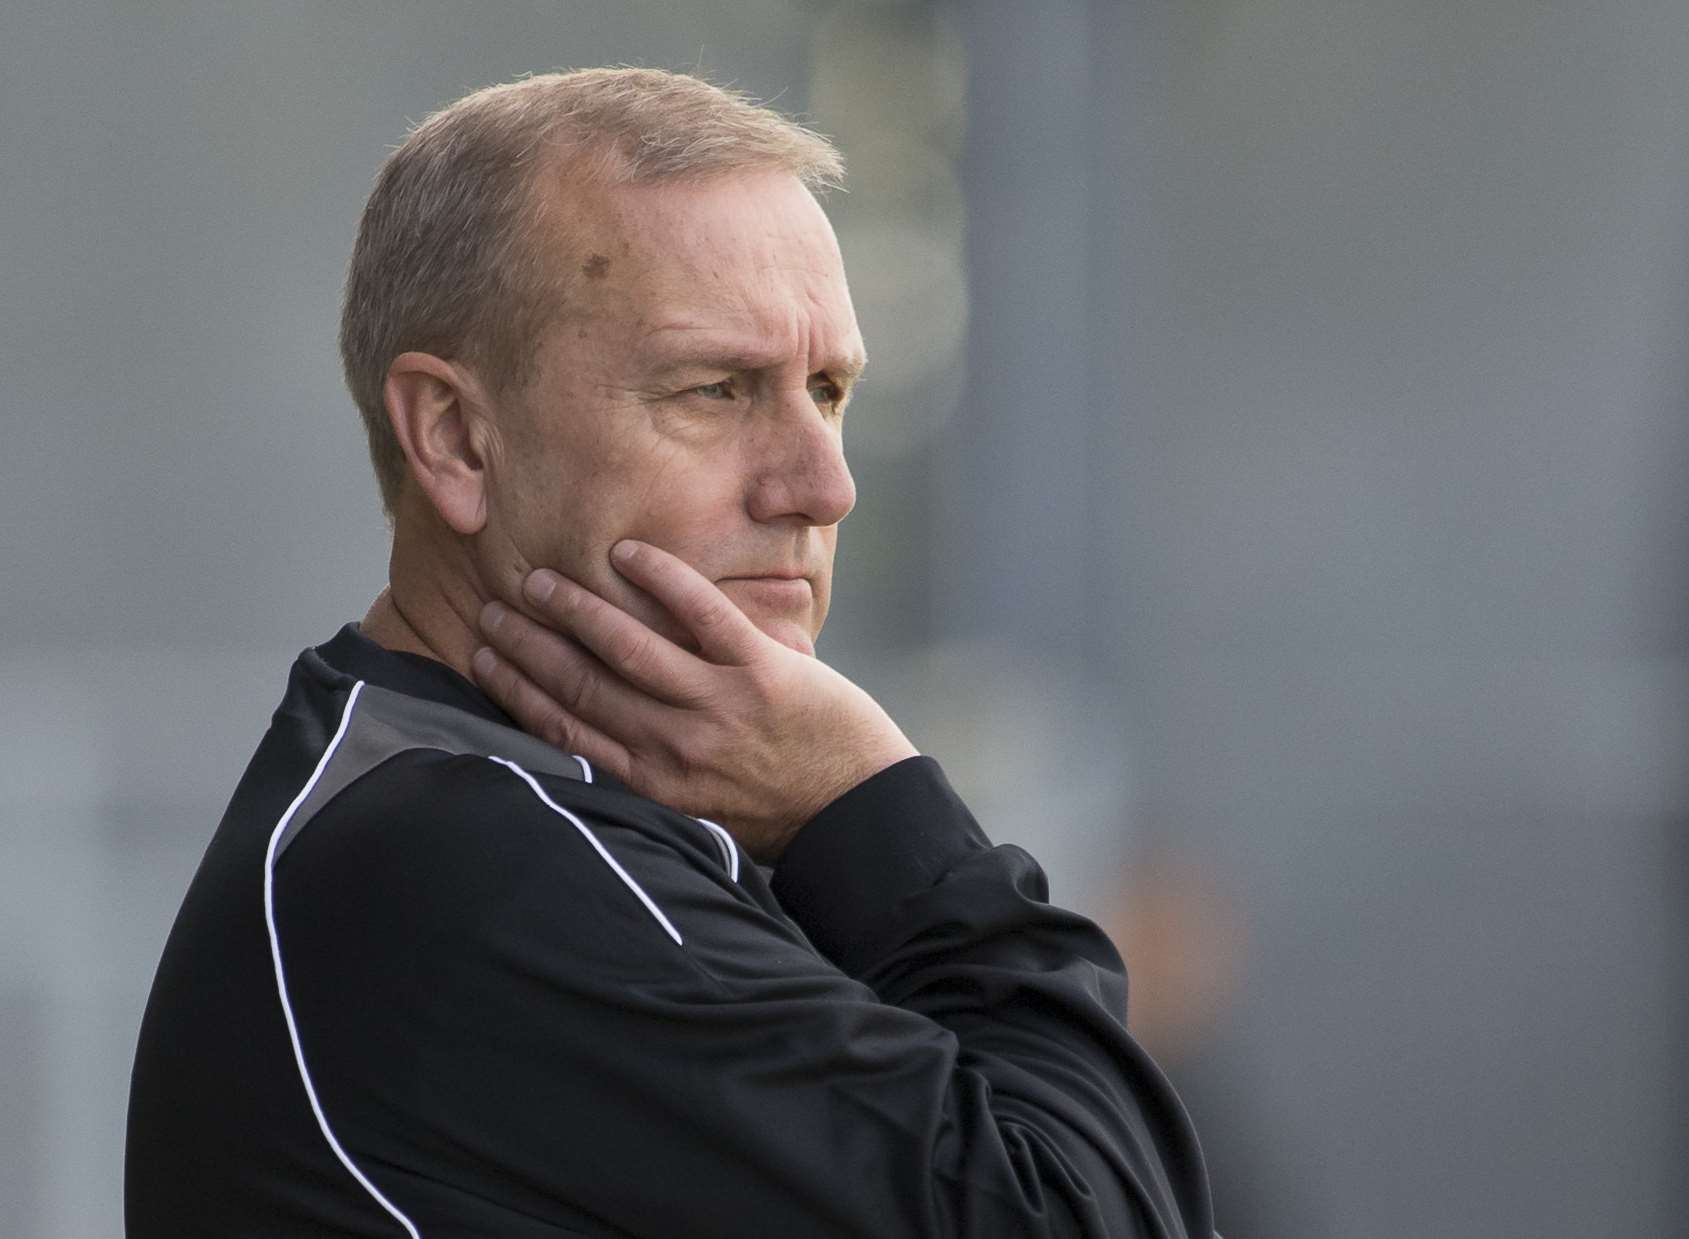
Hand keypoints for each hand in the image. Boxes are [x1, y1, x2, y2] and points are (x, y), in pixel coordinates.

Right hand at [471, 540, 916, 861]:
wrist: (857, 812)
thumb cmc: (775, 811)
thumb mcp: (696, 810)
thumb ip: (645, 773)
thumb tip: (588, 737)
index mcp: (652, 784)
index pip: (565, 729)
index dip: (516, 690)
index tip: (481, 658)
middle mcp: (675, 746)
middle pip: (582, 684)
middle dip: (528, 645)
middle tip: (492, 610)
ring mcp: (718, 706)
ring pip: (629, 646)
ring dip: (576, 609)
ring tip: (539, 581)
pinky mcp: (762, 671)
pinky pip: (702, 614)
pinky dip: (662, 580)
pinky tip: (625, 554)